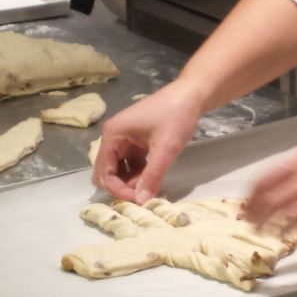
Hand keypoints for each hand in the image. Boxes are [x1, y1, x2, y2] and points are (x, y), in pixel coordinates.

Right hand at [91, 86, 205, 202]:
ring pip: (119, 170)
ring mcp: (124, 139)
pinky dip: (138, 174)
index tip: (138, 200)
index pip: (103, 171)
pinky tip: (153, 180)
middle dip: (121, 187)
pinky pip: (130, 164)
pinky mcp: (135, 142)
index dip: (118, 189)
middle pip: (106, 172)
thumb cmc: (176, 116)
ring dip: (131, 181)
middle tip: (142, 197)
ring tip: (150, 189)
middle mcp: (113, 137)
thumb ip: (152, 175)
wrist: (192, 95)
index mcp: (112, 135)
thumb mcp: (165, 148)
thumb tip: (141, 201)